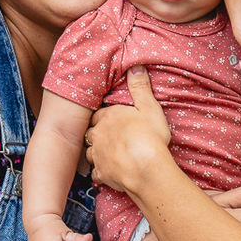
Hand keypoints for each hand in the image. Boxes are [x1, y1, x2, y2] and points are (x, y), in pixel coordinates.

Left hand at [86, 65, 172, 193]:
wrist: (145, 168)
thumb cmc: (149, 136)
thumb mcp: (149, 107)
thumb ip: (140, 88)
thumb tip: (135, 67)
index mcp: (108, 118)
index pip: (99, 115)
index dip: (104, 118)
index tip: (111, 120)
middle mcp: (98, 135)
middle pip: (92, 133)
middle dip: (98, 135)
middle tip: (110, 137)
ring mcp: (97, 155)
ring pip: (91, 152)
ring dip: (98, 153)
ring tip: (108, 154)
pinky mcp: (101, 173)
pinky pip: (97, 173)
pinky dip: (102, 172)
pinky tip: (108, 173)